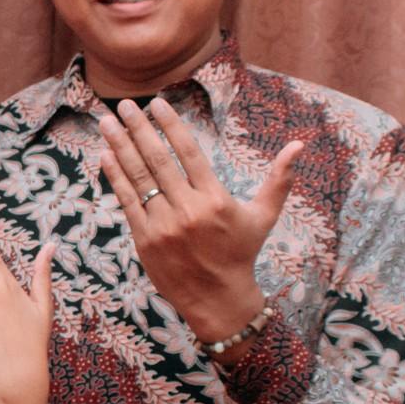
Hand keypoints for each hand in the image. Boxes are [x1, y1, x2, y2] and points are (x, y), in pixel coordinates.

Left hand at [98, 98, 301, 351]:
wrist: (218, 299)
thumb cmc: (241, 253)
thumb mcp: (263, 216)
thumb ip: (279, 179)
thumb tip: (299, 145)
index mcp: (215, 199)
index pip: (188, 152)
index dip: (170, 125)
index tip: (156, 104)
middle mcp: (187, 210)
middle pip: (157, 160)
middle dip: (138, 128)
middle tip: (125, 104)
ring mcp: (163, 225)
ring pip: (138, 178)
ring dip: (119, 146)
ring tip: (107, 122)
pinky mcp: (145, 240)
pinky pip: (127, 202)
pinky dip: (115, 177)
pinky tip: (105, 155)